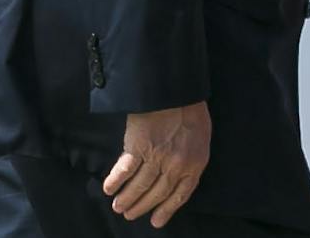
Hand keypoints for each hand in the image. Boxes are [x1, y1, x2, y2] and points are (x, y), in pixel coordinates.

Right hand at [103, 101, 210, 228]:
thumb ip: (191, 158)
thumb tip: (179, 175)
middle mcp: (176, 165)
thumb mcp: (200, 138)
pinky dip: (115, 181)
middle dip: (142, 206)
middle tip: (129, 214)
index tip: (155, 221)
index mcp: (195, 163)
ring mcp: (157, 157)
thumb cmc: (190, 110)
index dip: (167, 210)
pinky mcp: (138, 147)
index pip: (181, 194)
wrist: (175, 89)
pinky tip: (108, 188)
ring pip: (140, 185)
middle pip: (157, 193)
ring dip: (127, 198)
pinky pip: (125, 170)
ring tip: (118, 206)